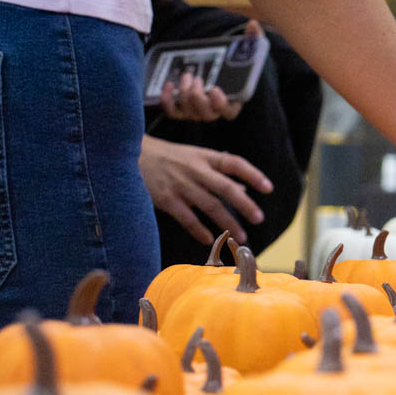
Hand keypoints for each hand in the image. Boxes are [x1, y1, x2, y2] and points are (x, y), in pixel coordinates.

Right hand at [139, 135, 272, 244]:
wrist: (127, 154)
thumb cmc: (167, 157)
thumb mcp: (194, 158)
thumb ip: (219, 173)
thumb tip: (245, 191)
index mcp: (205, 157)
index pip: (235, 163)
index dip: (253, 174)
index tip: (268, 188)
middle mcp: (195, 170)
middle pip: (226, 188)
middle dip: (245, 205)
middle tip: (259, 218)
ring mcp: (181, 185)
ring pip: (210, 206)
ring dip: (228, 223)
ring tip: (242, 237)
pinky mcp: (166, 199)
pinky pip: (187, 218)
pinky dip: (200, 230)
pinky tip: (210, 240)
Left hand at [159, 21, 264, 120]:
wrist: (216, 69)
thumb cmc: (233, 64)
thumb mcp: (246, 51)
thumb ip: (252, 39)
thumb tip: (253, 24)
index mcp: (233, 102)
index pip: (228, 112)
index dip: (221, 104)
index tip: (215, 89)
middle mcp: (215, 111)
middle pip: (206, 115)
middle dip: (198, 97)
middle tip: (196, 78)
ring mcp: (198, 111)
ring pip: (190, 113)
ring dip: (184, 94)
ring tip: (186, 75)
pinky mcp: (183, 109)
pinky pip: (173, 112)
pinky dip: (168, 101)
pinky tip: (169, 85)